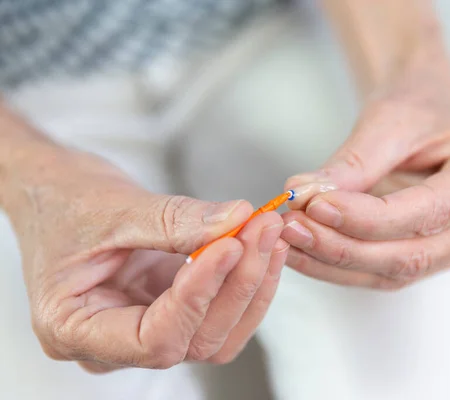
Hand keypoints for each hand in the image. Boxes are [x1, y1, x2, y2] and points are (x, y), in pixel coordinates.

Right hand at [6, 144, 285, 371]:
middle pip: (194, 339)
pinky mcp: (171, 307)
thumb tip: (237, 220)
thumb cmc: (65, 201)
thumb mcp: (114, 208)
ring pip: (216, 333)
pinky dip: (246, 280)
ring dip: (250, 284)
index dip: (198, 295)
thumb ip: (176, 220)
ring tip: (268, 232)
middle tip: (261, 229)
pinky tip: (262, 244)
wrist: (58, 191)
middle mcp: (113, 342)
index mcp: (74, 328)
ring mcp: (146, 327)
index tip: (229, 245)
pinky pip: (220, 310)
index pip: (153, 338)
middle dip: (236, 283)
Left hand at [282, 91, 449, 289]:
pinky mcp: (432, 258)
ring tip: (289, 241)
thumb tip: (302, 194)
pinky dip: (339, 267)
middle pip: (414, 253)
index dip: (369, 217)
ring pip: (394, 271)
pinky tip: (303, 254)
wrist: (422, 119)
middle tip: (293, 228)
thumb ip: (351, 164)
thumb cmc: (414, 111)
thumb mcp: (386, 122)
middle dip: (345, 246)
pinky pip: (383, 274)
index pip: (430, 210)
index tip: (316, 205)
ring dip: (335, 261)